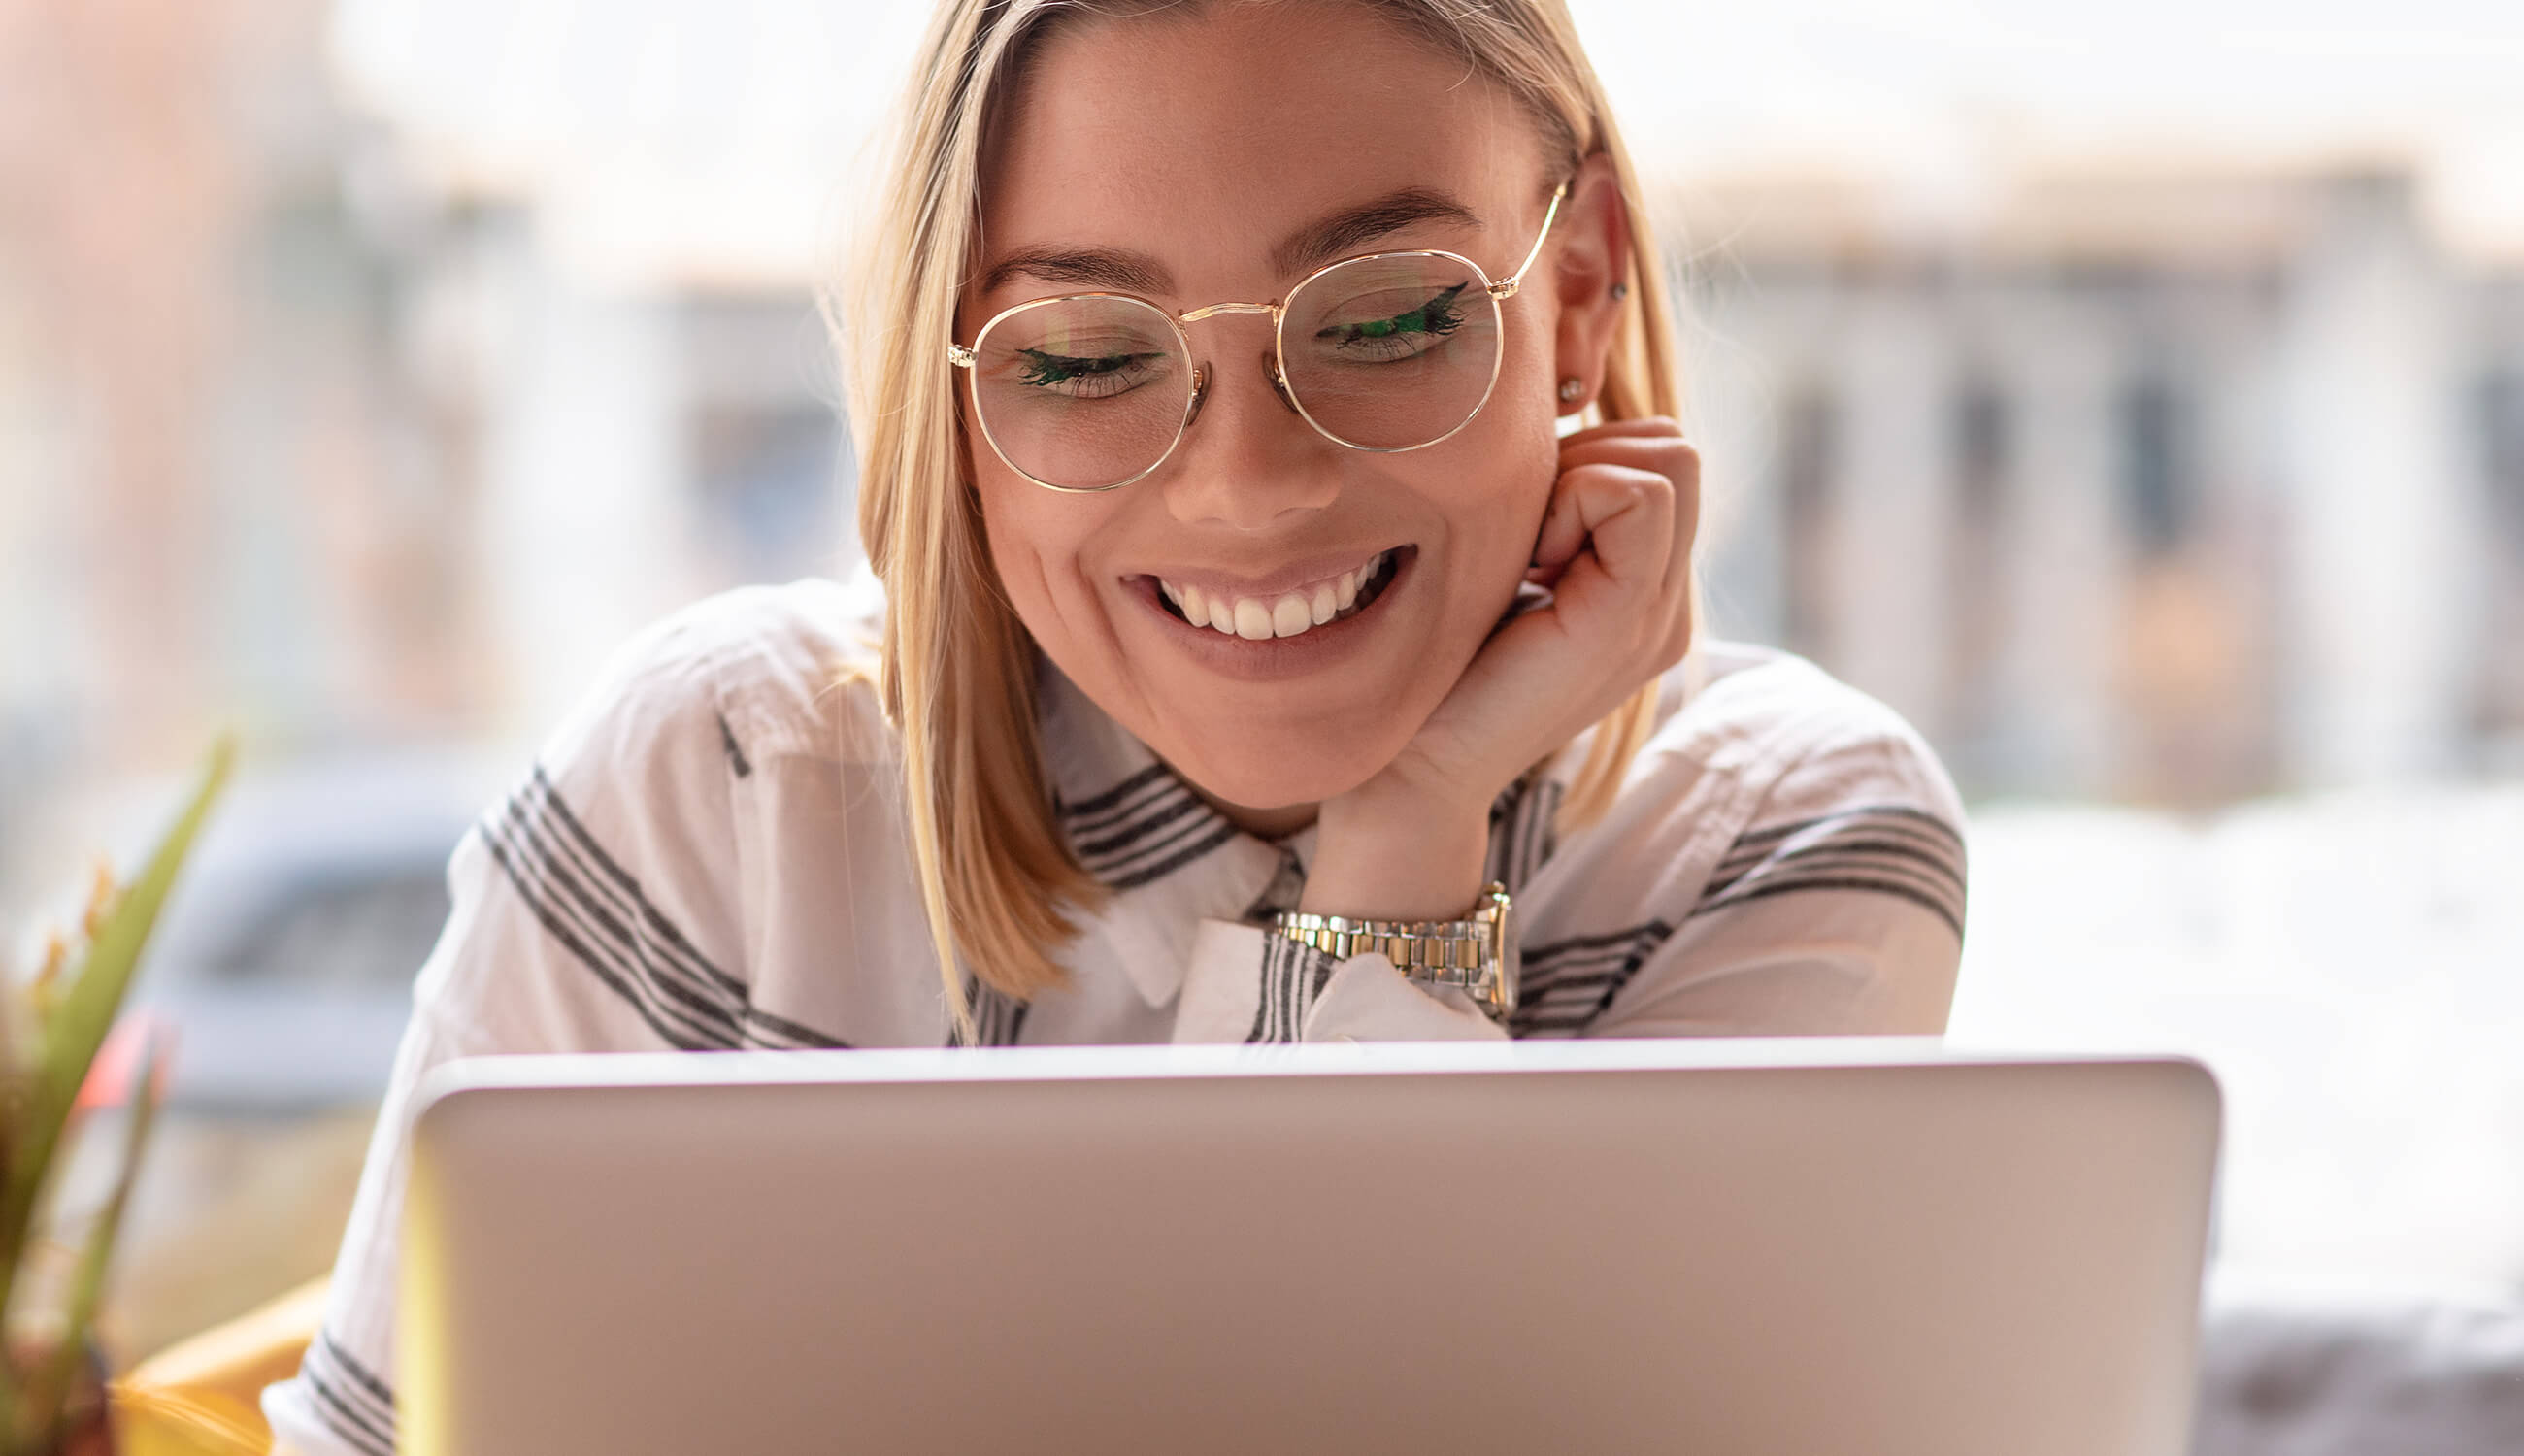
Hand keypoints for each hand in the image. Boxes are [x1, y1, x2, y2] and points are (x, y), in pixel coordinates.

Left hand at [1300, 417, 1701, 919]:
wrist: (1410, 771)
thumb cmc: (1433, 666)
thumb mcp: (1506, 567)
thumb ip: (1551, 510)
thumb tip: (1554, 421)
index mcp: (1645, 593)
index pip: (1664, 457)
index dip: (1590, 458)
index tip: (1523, 531)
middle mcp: (1669, 607)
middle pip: (1677, 449)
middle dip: (1591, 459)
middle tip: (1524, 539)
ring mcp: (1659, 619)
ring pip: (1671, 459)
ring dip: (1581, 479)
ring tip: (1528, 558)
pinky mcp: (1626, 623)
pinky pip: (1639, 497)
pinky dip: (1577, 499)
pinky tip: (1529, 565)